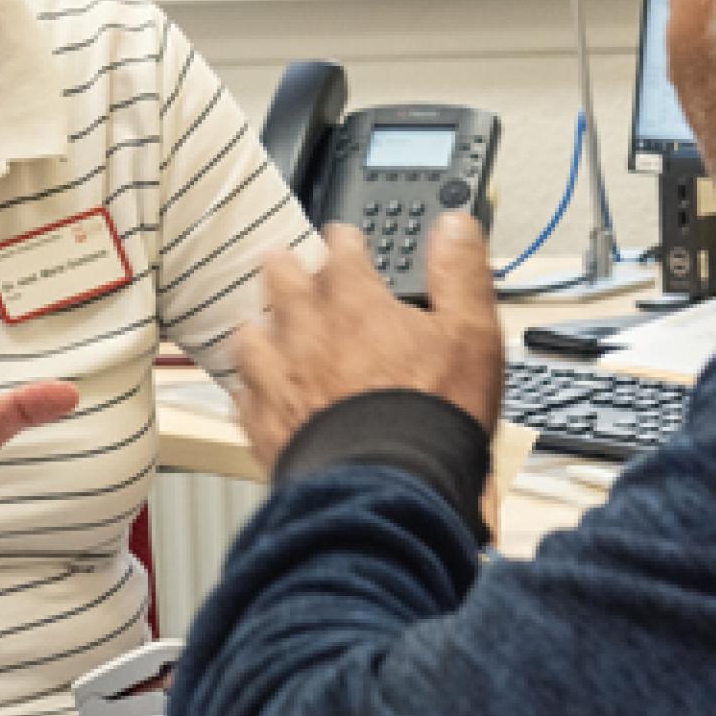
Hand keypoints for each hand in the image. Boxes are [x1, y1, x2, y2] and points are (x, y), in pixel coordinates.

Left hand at [234, 213, 504, 469]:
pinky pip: (243, 396)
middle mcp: (307, 332)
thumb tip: (456, 226)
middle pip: (282, 281)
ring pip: (251, 335)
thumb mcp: (471, 334)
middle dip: (285, 267)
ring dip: (259, 327)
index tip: (344, 239)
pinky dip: (250, 390)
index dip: (344, 241)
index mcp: (355, 304)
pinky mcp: (264, 424)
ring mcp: (278, 377)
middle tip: (282, 260)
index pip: (341, 251)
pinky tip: (255, 394)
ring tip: (262, 325)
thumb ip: (459, 272)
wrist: (390, 488)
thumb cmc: (429, 418)